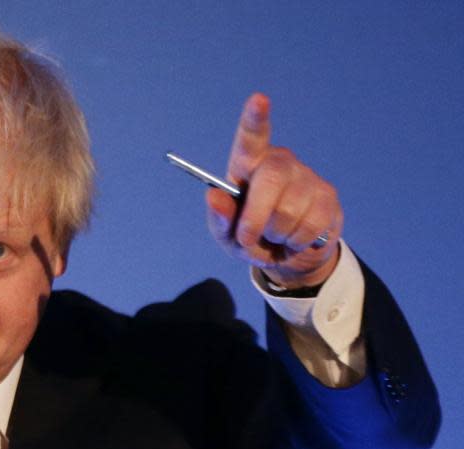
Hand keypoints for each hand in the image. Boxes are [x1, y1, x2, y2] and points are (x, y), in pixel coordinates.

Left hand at [206, 93, 340, 288]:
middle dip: (256, 216)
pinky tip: (294, 237)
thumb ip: (219, 217)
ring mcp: (306, 177)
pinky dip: (296, 242)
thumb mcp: (226, 233)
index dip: (255, 119)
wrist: (287, 254)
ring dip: (276, 234)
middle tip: (246, 237)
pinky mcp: (327, 196)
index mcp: (248, 165)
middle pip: (271, 179)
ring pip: (289, 210)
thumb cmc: (250, 236)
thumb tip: (213, 197)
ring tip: (274, 234)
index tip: (259, 100)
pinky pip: (309, 225)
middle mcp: (279, 163)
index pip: (252, 137)